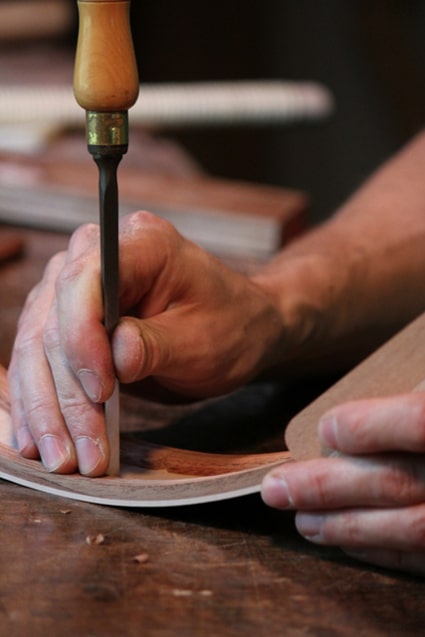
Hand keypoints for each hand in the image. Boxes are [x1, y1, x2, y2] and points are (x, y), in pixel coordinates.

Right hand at [8, 211, 283, 475]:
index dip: (80, 338)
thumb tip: (114, 359)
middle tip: (78, 453)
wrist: (240, 328)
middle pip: (51, 322)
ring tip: (61, 459)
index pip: (82, 280)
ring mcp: (76, 288)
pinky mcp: (69, 320)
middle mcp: (95, 255)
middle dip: (63, 395)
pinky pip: (39, 360)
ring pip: (35, 347)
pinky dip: (38, 401)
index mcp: (140, 243)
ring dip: (45, 408)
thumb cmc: (231, 326)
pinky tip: (37, 440)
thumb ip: (155, 345)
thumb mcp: (203, 340)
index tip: (101, 392)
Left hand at [261, 391, 424, 574]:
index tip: (326, 429)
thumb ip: (398, 399)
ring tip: (301, 521)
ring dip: (346, 524)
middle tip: (277, 488)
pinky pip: (424, 555)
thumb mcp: (423, 378)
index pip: (417, 421)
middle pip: (398, 480)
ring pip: (412, 526)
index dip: (368, 427)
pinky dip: (381, 548)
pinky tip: (345, 539)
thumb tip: (336, 420)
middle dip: (328, 486)